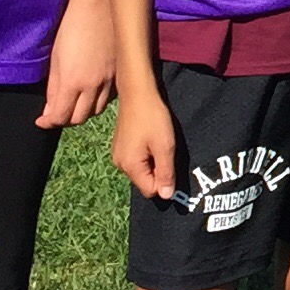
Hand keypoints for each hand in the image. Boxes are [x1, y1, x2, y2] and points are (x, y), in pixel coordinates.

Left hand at [39, 0, 118, 128]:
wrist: (99, 6)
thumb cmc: (71, 27)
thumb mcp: (56, 58)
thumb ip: (53, 86)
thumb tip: (50, 108)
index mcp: (72, 81)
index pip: (60, 116)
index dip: (49, 122)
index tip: (42, 120)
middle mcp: (92, 85)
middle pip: (79, 117)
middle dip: (66, 119)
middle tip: (57, 112)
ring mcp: (109, 79)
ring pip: (96, 110)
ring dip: (84, 111)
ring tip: (75, 103)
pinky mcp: (119, 72)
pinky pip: (109, 96)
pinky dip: (98, 100)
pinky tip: (92, 91)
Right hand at [111, 86, 180, 202]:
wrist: (137, 93)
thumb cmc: (153, 118)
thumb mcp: (165, 146)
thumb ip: (166, 173)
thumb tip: (166, 196)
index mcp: (129, 166)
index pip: (150, 191)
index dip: (164, 182)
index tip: (171, 163)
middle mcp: (119, 164)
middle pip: (144, 181)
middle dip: (158, 171)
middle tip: (166, 150)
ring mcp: (118, 155)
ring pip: (141, 170)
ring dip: (153, 162)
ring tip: (159, 142)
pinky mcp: (120, 146)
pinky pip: (136, 160)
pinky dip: (146, 154)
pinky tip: (151, 139)